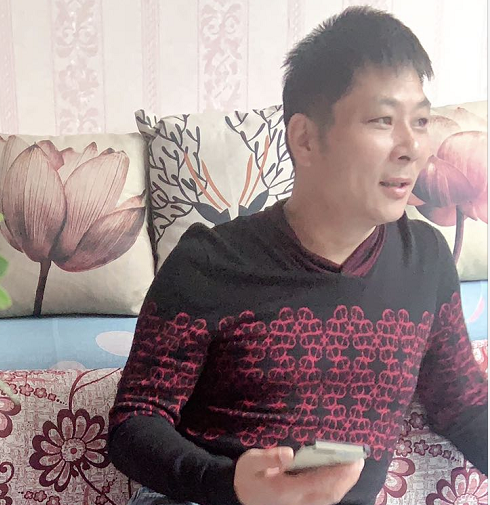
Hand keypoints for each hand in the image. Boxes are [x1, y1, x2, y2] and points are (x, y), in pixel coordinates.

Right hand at [234, 447, 364, 504]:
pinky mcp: (301, 504)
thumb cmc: (246, 476)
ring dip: (344, 484)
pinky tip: (341, 476)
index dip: (338, 472)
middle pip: (330, 494)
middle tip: (359, 460)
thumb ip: (268, 457)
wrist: (239, 496)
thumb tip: (289, 452)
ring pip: (329, 498)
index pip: (319, 482)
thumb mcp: (250, 463)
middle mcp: (298, 501)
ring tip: (354, 466)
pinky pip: (324, 499)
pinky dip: (336, 488)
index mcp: (287, 490)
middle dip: (347, 478)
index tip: (351, 460)